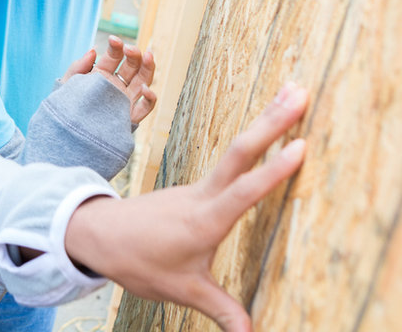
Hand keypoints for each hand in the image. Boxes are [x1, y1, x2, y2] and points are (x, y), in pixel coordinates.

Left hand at [61, 41, 156, 125]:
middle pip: (132, 67)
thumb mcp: (68, 84)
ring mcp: (124, 101)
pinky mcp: (129, 118)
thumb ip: (78, 67)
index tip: (114, 39)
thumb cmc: (66, 108)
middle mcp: (116, 86)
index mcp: (102, 75)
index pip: (113, 57)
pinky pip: (144, 108)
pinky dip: (150, 98)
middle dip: (133, 55)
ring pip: (143, 82)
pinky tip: (146, 89)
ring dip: (147, 68)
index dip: (116, 47)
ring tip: (148, 55)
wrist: (66, 134)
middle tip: (130, 49)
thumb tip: (94, 50)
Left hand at [63, 83, 307, 331]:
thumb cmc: (138, 260)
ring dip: (264, 123)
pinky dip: (251, 142)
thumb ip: (221, 310)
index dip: (274, 170)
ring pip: (236, 150)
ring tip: (289, 96)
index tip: (301, 145)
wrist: (99, 235)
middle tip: (300, 91)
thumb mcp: (182, 290)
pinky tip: (264, 133)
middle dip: (272, 121)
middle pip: (241, 151)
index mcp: (204, 218)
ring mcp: (197, 187)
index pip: (245, 190)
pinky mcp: (193, 189)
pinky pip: (228, 160)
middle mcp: (203, 195)